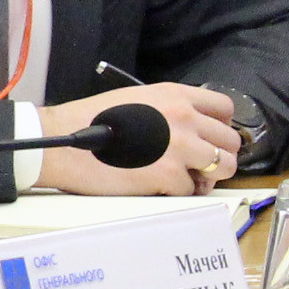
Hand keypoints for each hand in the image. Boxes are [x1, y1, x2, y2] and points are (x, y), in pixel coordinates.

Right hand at [36, 82, 241, 195]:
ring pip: (223, 166)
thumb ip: (169, 108)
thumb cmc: (87, 121)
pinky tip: (159, 187)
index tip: (210, 137)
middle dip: (217, 155)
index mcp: (175, 96)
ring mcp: (179, 148)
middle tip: (198, 164)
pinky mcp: (168, 175)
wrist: (59, 143)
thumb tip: (192, 128)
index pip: (224, 108)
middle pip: (230, 141)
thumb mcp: (135, 99)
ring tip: (187, 179)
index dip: (220, 126)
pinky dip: (179, 192)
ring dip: (208, 176)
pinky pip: (192, 189)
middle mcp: (184, 118)